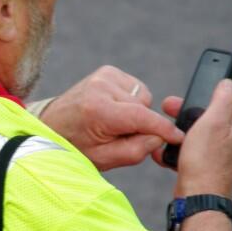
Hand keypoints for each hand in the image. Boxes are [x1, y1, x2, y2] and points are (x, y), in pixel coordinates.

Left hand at [39, 65, 184, 170]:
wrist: (52, 126)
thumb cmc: (76, 146)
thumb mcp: (105, 158)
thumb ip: (137, 149)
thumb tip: (161, 136)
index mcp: (99, 110)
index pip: (142, 117)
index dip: (164, 129)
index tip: (180, 138)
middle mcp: (101, 87)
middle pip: (144, 108)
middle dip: (140, 125)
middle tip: (119, 136)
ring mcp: (104, 76)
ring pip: (143, 98)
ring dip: (134, 112)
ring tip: (111, 123)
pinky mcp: (107, 72)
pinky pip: (135, 89)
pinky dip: (130, 101)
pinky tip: (112, 110)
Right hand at [165, 79, 231, 197]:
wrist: (196, 198)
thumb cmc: (204, 162)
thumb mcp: (213, 123)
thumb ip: (222, 100)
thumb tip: (228, 82)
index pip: (224, 100)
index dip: (204, 93)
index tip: (186, 94)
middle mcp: (230, 141)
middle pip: (207, 117)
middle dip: (185, 112)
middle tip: (168, 109)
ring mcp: (217, 156)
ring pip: (195, 134)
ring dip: (177, 132)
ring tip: (164, 133)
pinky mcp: (203, 168)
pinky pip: (188, 152)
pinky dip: (175, 150)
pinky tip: (165, 153)